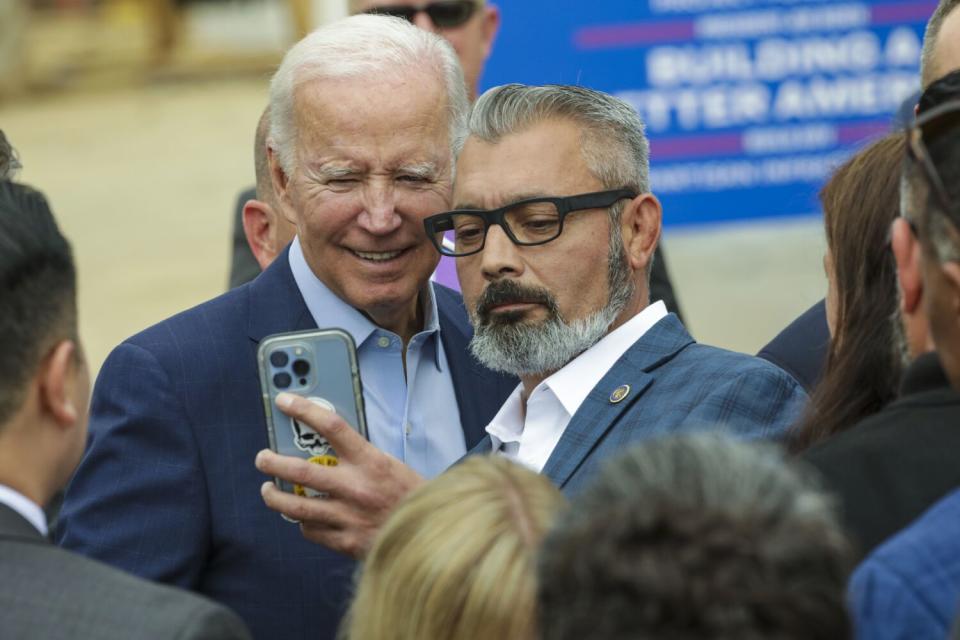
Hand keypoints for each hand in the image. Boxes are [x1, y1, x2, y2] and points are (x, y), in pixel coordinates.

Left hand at [255, 392, 423, 557]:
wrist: (429, 532)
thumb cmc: (409, 494)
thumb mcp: (388, 464)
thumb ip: (358, 455)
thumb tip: (322, 443)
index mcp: (370, 461)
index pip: (332, 427)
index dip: (305, 410)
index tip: (284, 401)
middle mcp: (356, 487)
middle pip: (301, 471)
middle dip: (272, 462)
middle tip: (262, 457)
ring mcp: (349, 516)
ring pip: (296, 506)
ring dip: (274, 496)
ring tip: (268, 490)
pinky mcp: (346, 541)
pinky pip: (311, 531)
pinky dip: (303, 522)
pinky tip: (303, 517)